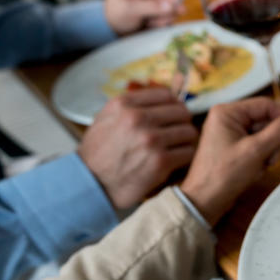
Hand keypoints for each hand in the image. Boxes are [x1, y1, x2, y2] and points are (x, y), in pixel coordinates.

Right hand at [79, 88, 197, 209]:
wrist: (90, 183)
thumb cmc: (99, 152)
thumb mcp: (107, 118)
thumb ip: (133, 106)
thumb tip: (167, 96)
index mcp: (124, 104)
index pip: (167, 95)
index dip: (175, 106)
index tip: (174, 116)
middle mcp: (138, 118)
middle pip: (182, 112)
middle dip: (182, 124)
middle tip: (177, 135)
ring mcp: (151, 139)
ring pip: (189, 132)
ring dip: (185, 142)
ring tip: (176, 149)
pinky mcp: (161, 161)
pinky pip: (188, 152)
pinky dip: (185, 158)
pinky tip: (175, 162)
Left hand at [104, 0, 182, 34]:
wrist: (110, 28)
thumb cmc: (114, 14)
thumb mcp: (130, 9)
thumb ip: (150, 6)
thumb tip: (169, 5)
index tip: (176, 7)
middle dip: (166, 10)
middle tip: (156, 20)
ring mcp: (153, 1)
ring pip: (170, 9)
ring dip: (163, 18)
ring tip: (149, 22)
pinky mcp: (156, 11)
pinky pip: (167, 16)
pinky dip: (161, 22)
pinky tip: (150, 24)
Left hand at [180, 98, 279, 225]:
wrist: (205, 200)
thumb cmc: (225, 174)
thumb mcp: (256, 150)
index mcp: (227, 112)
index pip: (265, 105)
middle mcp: (227, 118)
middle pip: (265, 121)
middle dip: (273, 141)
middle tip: (271, 159)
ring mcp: (229, 133)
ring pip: (263, 135)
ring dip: (268, 151)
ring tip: (260, 167)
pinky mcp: (233, 147)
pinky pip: (256, 146)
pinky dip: (260, 157)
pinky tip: (254, 170)